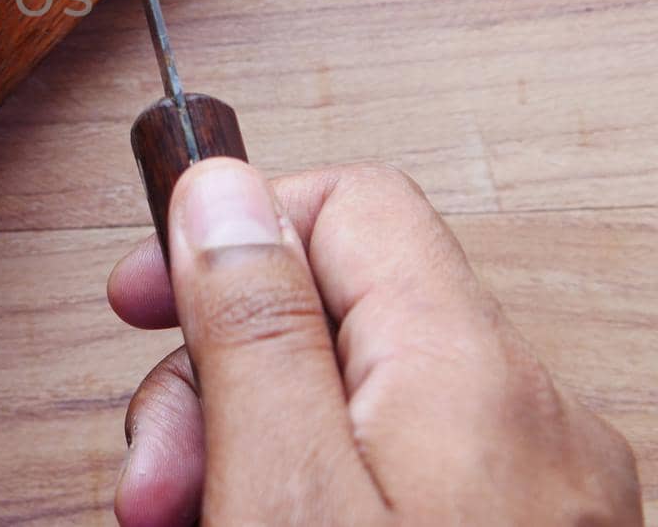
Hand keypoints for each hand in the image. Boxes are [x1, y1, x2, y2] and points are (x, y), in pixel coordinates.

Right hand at [107, 159, 639, 525]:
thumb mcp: (285, 493)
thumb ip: (254, 331)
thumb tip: (222, 189)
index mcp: (472, 378)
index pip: (350, 204)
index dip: (230, 232)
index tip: (146, 296)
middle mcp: (529, 422)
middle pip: (341, 315)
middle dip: (220, 378)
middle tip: (159, 476)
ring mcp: (537, 496)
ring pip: (358, 405)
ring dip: (249, 446)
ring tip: (190, 520)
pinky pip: (400, 476)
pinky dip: (313, 496)